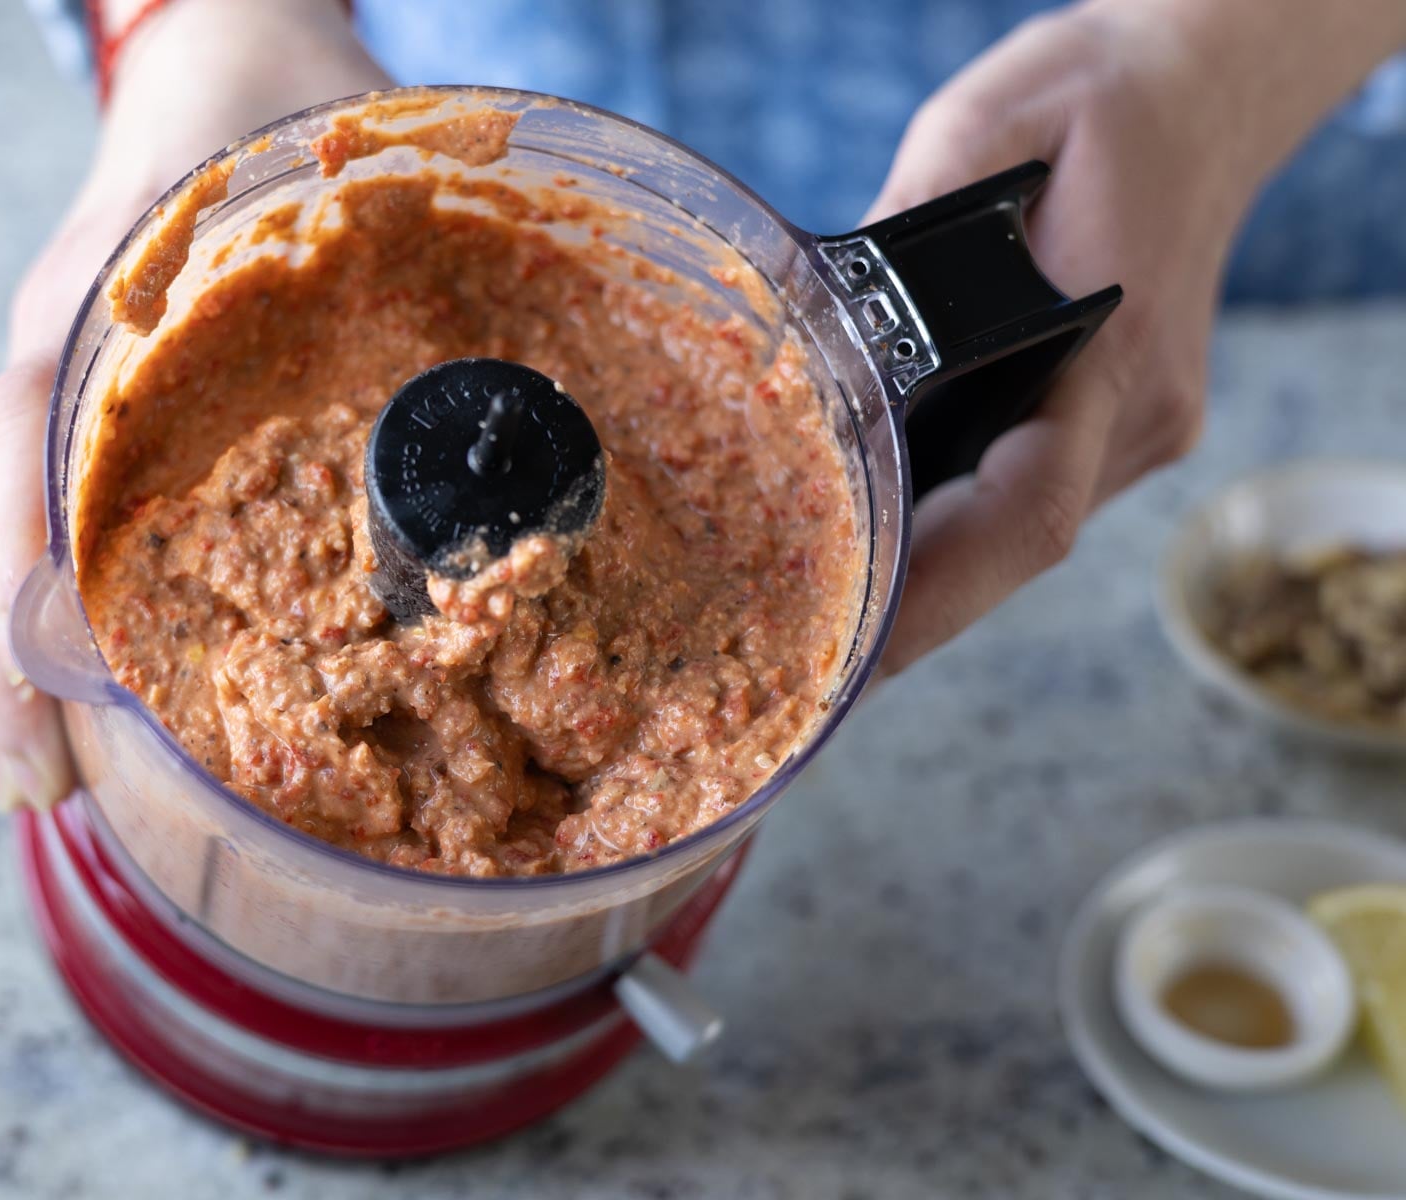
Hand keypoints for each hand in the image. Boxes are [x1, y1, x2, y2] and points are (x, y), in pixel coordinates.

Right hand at [0, 0, 390, 807]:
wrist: (224, 52)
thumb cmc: (284, 116)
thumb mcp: (341, 187)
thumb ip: (409, 277)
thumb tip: (536, 420)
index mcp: (99, 312)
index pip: (26, 454)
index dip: (25, 583)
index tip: (48, 692)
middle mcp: (60, 363)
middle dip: (5, 669)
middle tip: (44, 795)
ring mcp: (61, 389)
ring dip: (11, 664)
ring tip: (47, 786)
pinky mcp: (86, 413)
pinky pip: (35, 525)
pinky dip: (41, 616)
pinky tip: (76, 696)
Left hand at [868, 0, 1405, 672]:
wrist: (1203, 96)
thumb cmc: (1094, 102)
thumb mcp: (981, 134)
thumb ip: (896, 245)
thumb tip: (807, 335)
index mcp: (1114, 355)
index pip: (1026, 515)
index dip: (934, 600)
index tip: (847, 660)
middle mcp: (1142, 416)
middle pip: (1013, 553)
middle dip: (902, 617)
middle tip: (782, 662)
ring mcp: (1142, 430)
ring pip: (1020, 540)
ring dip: (923, 581)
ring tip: (803, 616)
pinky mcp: (1123, 426)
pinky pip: (1027, 499)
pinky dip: (952, 529)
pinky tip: (871, 538)